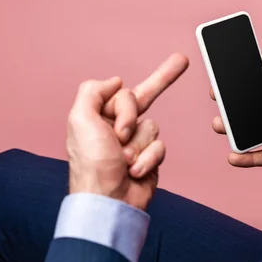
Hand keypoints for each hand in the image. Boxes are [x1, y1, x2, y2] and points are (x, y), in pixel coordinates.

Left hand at [67, 54, 188, 209]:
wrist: (109, 201)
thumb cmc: (92, 165)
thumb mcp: (80, 120)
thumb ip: (93, 92)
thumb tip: (115, 80)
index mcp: (98, 116)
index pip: (122, 92)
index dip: (125, 104)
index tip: (123, 109)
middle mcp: (116, 127)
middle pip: (144, 98)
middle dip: (161, 81)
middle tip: (181, 60)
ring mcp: (135, 142)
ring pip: (152, 126)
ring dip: (139, 144)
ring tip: (124, 161)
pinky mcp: (150, 158)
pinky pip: (160, 145)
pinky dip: (149, 158)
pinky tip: (135, 171)